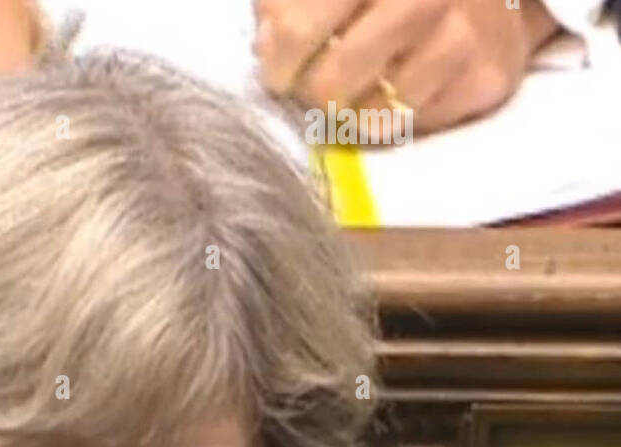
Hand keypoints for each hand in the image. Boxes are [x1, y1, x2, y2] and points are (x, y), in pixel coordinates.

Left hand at [255, 0, 562, 134]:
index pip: (296, 30)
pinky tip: (403, 88)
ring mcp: (461, 32)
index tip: (281, 72)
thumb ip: (286, 4)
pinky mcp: (487, 75)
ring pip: (374, 116)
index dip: (278, 63)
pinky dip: (400, 117)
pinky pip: (416, 124)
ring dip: (358, 113)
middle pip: (330, 86)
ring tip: (363, 87)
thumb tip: (269, 47)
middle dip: (316, 95)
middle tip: (321, 86)